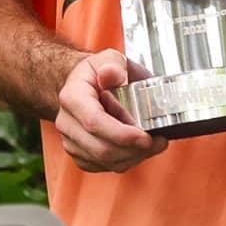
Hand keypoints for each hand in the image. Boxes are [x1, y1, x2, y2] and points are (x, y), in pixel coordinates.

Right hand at [54, 49, 168, 172]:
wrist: (84, 86)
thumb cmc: (98, 73)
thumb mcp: (108, 59)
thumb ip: (113, 65)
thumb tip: (112, 74)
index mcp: (72, 97)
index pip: (94, 123)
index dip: (121, 135)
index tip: (146, 136)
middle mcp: (67, 123)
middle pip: (101, 149)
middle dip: (135, 150)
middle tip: (158, 141)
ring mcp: (71, 141)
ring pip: (105, 162)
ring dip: (134, 157)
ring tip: (154, 144)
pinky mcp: (80, 155)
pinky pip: (105, 167)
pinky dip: (127, 161)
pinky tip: (139, 149)